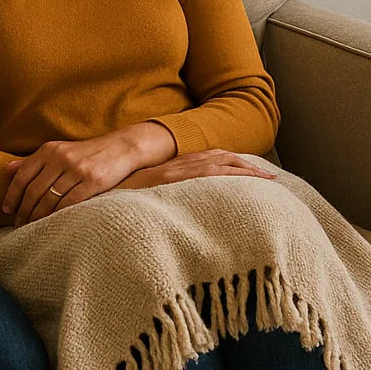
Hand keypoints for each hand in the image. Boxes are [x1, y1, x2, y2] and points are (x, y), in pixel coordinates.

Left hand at [3, 123, 176, 225]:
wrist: (122, 148)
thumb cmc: (86, 153)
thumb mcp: (59, 151)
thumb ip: (33, 161)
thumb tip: (6, 170)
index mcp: (50, 150)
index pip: (22, 176)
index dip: (12, 195)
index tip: (6, 211)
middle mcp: (61, 158)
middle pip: (34, 191)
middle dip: (23, 211)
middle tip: (18, 225)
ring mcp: (77, 170)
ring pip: (49, 199)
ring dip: (38, 217)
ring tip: (32, 228)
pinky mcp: (93, 181)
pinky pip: (69, 203)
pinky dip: (57, 216)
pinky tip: (52, 224)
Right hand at [117, 150, 277, 190]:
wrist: (102, 194)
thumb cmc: (120, 201)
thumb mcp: (145, 197)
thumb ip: (162, 199)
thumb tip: (174, 211)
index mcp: (174, 169)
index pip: (209, 160)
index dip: (231, 163)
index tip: (250, 171)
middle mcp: (179, 165)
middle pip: (220, 158)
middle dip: (246, 165)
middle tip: (268, 176)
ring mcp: (179, 171)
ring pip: (221, 163)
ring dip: (246, 170)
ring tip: (267, 179)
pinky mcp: (177, 179)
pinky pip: (211, 173)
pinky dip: (233, 174)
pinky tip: (250, 181)